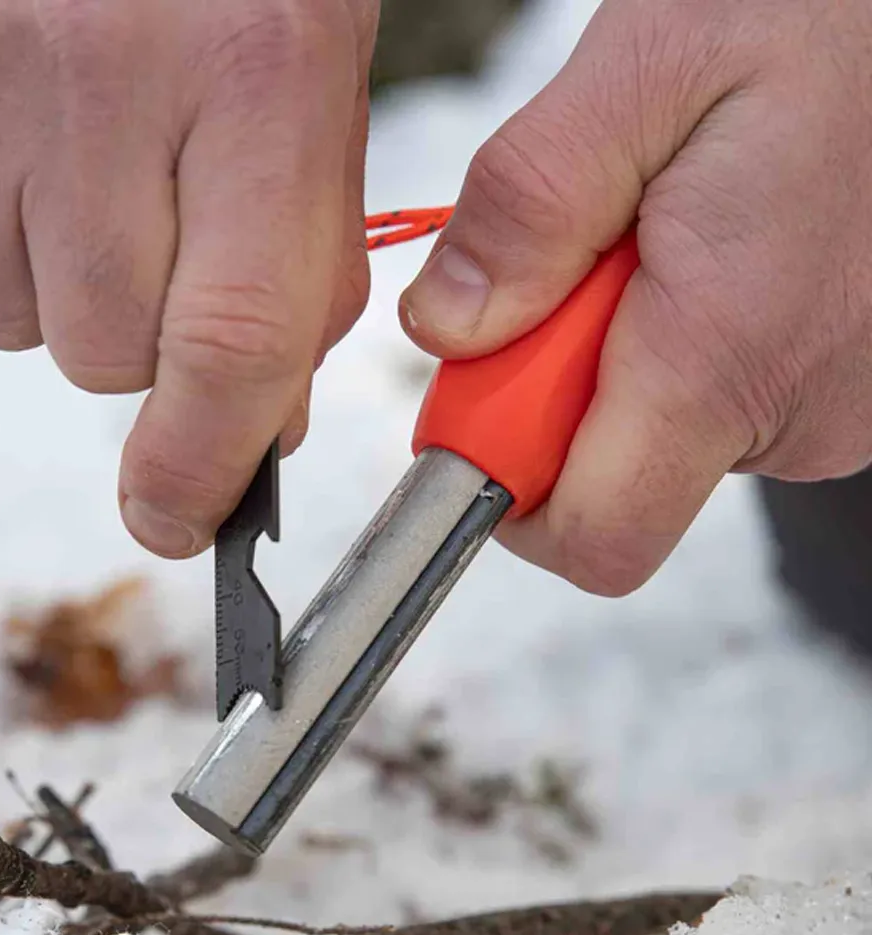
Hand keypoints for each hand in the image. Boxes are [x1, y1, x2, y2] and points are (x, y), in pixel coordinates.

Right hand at [0, 0, 376, 556]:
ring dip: (54, 292)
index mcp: (256, 77)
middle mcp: (94, 76)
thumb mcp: (313, 103)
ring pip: (7, 325)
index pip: (227, 344)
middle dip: (144, 337)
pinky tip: (13, 151)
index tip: (182, 524)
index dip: (203, 467)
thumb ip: (299, 280)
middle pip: (102, 355)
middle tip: (157, 235)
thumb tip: (253, 440)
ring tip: (81, 177)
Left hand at [400, 0, 871, 595]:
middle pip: (610, 489)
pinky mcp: (838, 391)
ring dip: (613, 361)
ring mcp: (825, 411)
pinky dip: (675, 347)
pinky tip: (710, 251)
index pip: (594, 538)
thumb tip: (446, 330)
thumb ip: (528, 210)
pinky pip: (715, 408)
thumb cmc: (817, 19)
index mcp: (726, 356)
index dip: (506, 493)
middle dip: (549, 398)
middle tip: (578, 267)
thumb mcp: (642, 71)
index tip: (478, 400)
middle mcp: (793, 414)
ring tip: (664, 236)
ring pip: (658, 444)